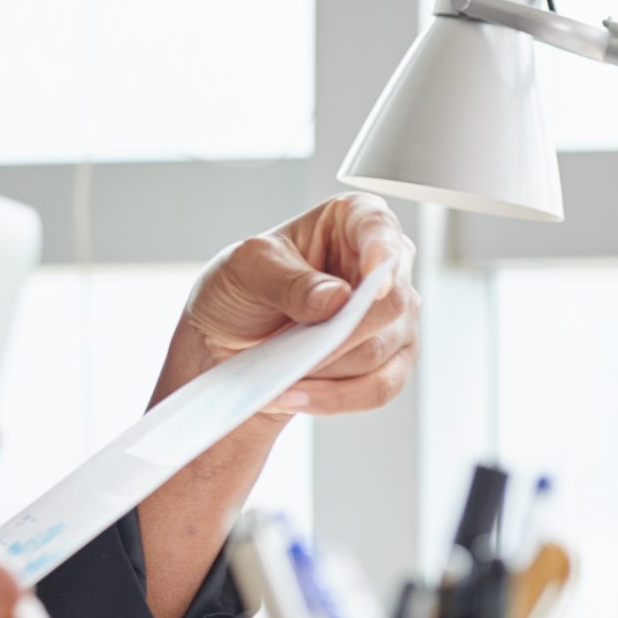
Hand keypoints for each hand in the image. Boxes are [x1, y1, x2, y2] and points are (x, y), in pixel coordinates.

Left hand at [158, 192, 421, 420]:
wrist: (225, 342)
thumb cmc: (240, 290)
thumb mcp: (246, 270)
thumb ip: (289, 281)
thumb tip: (338, 299)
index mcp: (351, 220)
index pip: (378, 227)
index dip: (381, 252)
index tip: (374, 281)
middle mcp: (384, 266)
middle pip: (392, 303)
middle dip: (342, 332)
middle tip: (300, 347)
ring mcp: (393, 318)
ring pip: (381, 351)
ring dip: (328, 368)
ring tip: (283, 374)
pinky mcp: (390, 362)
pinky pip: (379, 388)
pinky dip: (335, 397)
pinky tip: (296, 395)